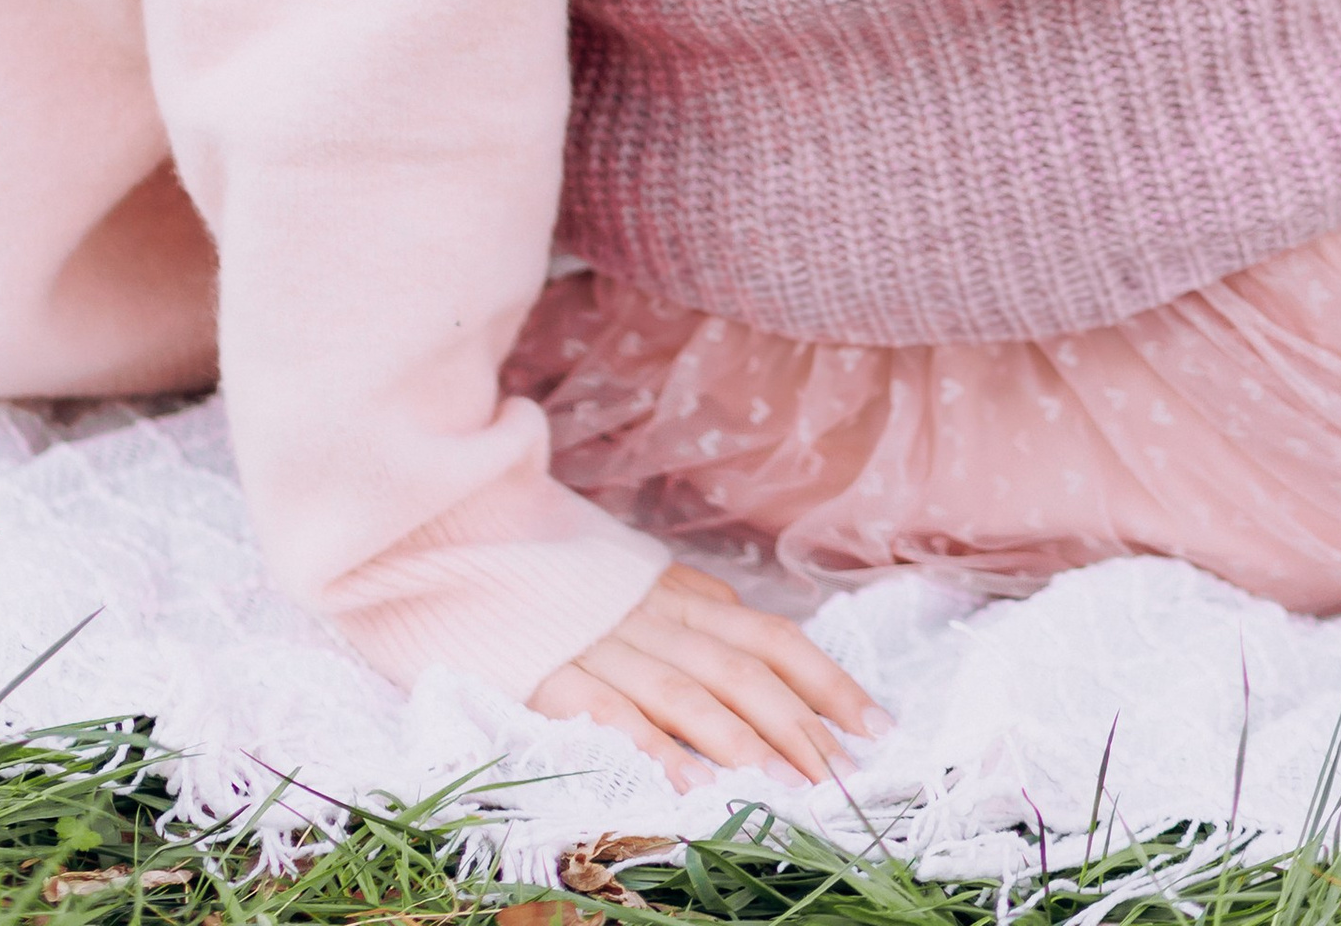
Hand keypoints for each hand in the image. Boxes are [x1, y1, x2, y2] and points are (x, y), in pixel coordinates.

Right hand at [527, 561, 886, 789]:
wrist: (464, 547)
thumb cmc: (562, 582)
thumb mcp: (639, 581)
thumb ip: (696, 605)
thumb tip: (762, 635)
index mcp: (679, 596)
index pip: (772, 637)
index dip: (828, 681)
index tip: (877, 730)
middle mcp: (653, 617)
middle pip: (742, 670)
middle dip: (799, 728)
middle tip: (842, 782)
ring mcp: (604, 644)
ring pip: (688, 692)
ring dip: (743, 745)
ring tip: (785, 793)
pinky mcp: (553, 674)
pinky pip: (613, 713)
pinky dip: (657, 749)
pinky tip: (693, 786)